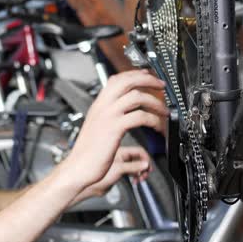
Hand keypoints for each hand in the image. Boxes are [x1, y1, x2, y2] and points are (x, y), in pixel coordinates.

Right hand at [62, 69, 167, 188]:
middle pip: (127, 81)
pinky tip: (157, 126)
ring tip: (164, 111)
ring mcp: (108, 116)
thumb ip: (109, 114)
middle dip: (148, 80)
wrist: (79, 167)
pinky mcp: (115, 128)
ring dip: (155, 102)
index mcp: (98, 104)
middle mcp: (103, 106)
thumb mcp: (97, 125)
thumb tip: (124, 108)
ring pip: (136, 96)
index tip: (147, 76)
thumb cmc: (88, 151)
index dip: (134, 74)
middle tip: (161, 85)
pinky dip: (153, 120)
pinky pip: (140, 116)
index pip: (117, 78)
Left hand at [72, 146, 152, 203]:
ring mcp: (115, 162)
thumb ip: (133, 167)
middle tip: (145, 174)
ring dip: (139, 172)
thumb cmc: (92, 172)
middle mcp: (117, 154)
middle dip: (143, 166)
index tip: (148, 166)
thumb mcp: (118, 169)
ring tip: (139, 178)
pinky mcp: (113, 171)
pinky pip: (128, 171)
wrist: (81, 183)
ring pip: (133, 165)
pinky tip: (132, 181)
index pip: (138, 151)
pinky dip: (133, 176)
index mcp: (118, 149)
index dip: (145, 159)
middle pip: (137, 157)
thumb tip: (145, 164)